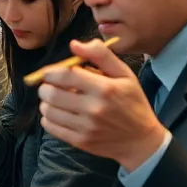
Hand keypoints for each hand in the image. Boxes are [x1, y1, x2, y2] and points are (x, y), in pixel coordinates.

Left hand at [38, 39, 165, 170]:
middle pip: (51, 93)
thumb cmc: (132, 103)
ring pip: (48, 111)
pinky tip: (57, 114)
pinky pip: (51, 127)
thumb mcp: (124, 75)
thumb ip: (100, 55)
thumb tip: (74, 44)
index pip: (64, 75)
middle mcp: (93, 109)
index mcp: (104, 88)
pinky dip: (48, 118)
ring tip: (55, 100)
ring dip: (46, 102)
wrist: (141, 141)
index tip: (49, 73)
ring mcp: (85, 127)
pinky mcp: (80, 141)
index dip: (50, 72)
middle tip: (50, 86)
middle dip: (45, 87)